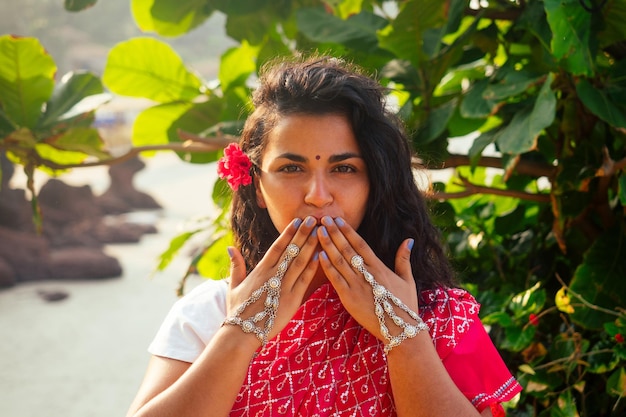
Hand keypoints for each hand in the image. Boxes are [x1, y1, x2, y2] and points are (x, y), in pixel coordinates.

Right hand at [226, 216, 319, 344]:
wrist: (243, 332)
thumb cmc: (237, 310)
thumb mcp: (233, 285)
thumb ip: (236, 265)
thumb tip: (231, 248)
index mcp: (260, 270)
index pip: (277, 246)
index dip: (288, 233)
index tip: (297, 220)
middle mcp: (273, 275)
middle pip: (291, 250)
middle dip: (303, 233)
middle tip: (314, 219)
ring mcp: (283, 287)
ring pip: (300, 262)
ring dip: (310, 246)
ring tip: (320, 233)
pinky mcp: (292, 300)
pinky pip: (304, 280)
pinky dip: (312, 268)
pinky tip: (320, 256)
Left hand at [316, 216, 417, 342]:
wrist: (400, 329)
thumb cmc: (405, 304)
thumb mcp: (408, 279)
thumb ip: (404, 259)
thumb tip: (409, 240)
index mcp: (379, 267)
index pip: (360, 244)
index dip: (348, 231)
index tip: (338, 219)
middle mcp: (366, 274)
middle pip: (347, 249)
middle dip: (334, 233)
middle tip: (323, 219)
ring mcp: (356, 286)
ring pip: (339, 261)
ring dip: (327, 245)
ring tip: (318, 231)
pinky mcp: (349, 298)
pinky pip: (335, 279)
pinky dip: (327, 267)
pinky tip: (319, 255)